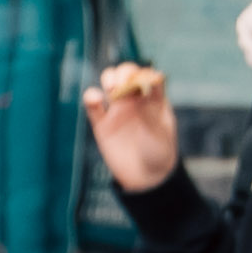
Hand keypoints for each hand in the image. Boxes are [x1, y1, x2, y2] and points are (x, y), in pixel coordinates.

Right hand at [82, 63, 185, 196]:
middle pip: (126, 75)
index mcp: (154, 99)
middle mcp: (135, 100)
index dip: (142, 73)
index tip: (140, 81)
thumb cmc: (159, 152)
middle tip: (121, 83)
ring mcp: (118, 110)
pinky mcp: (102, 123)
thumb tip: (151, 80)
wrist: (145, 179)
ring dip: (108, 79)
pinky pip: (93, 106)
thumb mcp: (160, 130)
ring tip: (111, 89)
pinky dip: (91, 98)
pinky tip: (95, 98)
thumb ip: (152, 107)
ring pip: (109, 83)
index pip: (147, 75)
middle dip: (123, 73)